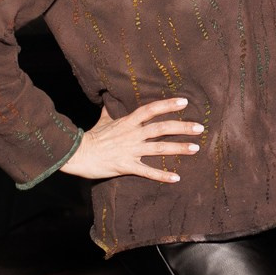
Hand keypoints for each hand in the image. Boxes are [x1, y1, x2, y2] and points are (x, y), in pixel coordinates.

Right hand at [61, 98, 202, 182]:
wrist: (75, 154)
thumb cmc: (91, 137)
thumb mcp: (103, 119)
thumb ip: (111, 109)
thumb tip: (110, 96)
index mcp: (127, 122)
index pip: (150, 110)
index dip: (167, 105)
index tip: (184, 102)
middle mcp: (132, 135)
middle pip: (160, 128)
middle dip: (181, 127)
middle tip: (200, 128)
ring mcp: (129, 151)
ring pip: (158, 148)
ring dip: (178, 148)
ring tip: (195, 148)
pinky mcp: (125, 166)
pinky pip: (147, 172)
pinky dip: (161, 175)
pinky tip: (176, 178)